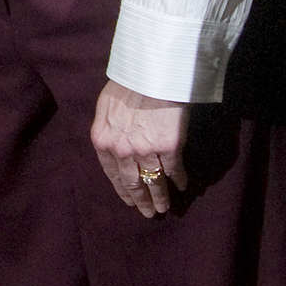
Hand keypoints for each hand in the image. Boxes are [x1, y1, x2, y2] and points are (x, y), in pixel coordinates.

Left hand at [91, 81, 188, 217]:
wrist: (151, 72)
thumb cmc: (128, 82)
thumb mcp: (106, 106)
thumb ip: (108, 129)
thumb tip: (113, 144)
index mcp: (103, 140)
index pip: (112, 174)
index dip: (122, 190)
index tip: (129, 201)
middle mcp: (122, 151)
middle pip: (132, 183)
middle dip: (141, 201)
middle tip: (148, 213)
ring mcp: (145, 151)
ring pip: (154, 182)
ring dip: (160, 197)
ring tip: (164, 207)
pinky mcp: (169, 149)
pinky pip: (174, 171)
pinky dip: (179, 180)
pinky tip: (182, 186)